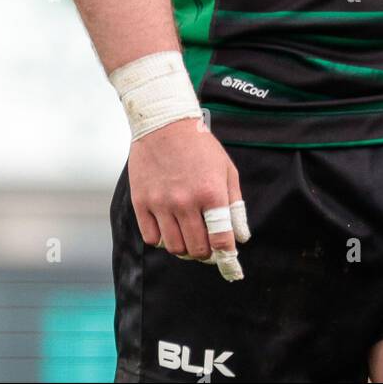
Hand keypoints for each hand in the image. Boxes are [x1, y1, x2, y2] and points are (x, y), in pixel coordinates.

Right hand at [128, 116, 249, 280]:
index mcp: (211, 192)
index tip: (227, 260)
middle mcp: (186, 201)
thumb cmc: (199, 145)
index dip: (226, 255)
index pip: (220, 239)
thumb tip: (240, 236)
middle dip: (205, 252)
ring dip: (184, 248)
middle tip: (206, 245)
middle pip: (196, 249)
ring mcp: (162, 203)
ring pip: (174, 247)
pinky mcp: (142, 202)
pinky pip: (151, 238)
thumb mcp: (226, 169)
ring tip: (188, 235)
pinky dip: (161, 239)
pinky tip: (168, 227)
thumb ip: (235, 205)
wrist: (164, 123)